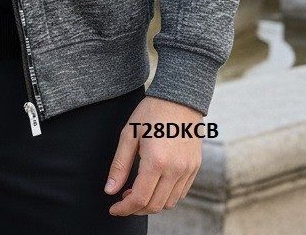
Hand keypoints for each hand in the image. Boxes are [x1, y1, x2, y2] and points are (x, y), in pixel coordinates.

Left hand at [104, 95, 203, 215]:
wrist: (180, 98)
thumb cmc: (151, 113)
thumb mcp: (129, 135)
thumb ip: (119, 165)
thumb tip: (110, 190)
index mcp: (156, 161)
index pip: (140, 198)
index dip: (124, 209)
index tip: (114, 208)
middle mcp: (175, 170)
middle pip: (155, 205)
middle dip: (136, 208)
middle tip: (124, 198)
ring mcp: (187, 170)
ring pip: (169, 203)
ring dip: (152, 204)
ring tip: (138, 190)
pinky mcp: (195, 167)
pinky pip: (181, 193)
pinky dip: (166, 196)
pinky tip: (155, 185)